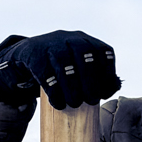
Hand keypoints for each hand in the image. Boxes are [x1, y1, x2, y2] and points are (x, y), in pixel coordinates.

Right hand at [0, 31, 121, 111]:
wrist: (26, 58)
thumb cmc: (60, 68)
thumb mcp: (79, 68)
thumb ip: (99, 76)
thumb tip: (114, 86)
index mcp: (85, 39)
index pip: (104, 51)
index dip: (108, 73)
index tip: (104, 92)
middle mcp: (69, 37)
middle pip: (85, 56)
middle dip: (91, 82)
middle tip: (91, 101)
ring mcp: (50, 44)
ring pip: (65, 64)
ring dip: (72, 88)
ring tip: (74, 104)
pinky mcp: (34, 55)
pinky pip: (46, 73)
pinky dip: (54, 91)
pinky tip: (58, 103)